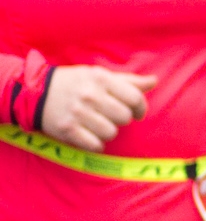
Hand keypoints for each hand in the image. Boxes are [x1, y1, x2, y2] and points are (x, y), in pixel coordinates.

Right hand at [40, 67, 157, 151]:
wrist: (35, 92)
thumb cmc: (74, 83)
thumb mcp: (100, 75)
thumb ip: (128, 81)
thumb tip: (154, 82)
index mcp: (101, 79)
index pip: (134, 98)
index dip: (140, 108)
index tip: (137, 113)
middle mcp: (90, 96)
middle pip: (124, 117)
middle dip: (122, 120)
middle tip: (113, 117)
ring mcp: (78, 113)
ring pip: (111, 133)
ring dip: (108, 132)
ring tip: (100, 126)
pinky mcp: (67, 129)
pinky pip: (94, 145)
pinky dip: (96, 144)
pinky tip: (91, 137)